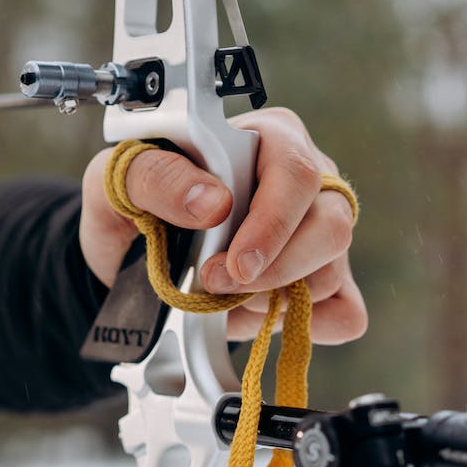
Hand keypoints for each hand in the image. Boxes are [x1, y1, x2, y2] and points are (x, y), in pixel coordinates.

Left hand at [79, 107, 366, 344]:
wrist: (127, 251)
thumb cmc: (133, 201)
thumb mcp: (121, 178)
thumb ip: (157, 176)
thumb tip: (213, 202)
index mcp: (268, 139)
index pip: (296, 174)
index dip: (270, 225)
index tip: (235, 267)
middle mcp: (306, 182)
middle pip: (331, 228)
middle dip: (271, 272)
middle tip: (214, 285)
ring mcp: (319, 233)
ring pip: (331, 276)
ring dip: (271, 300)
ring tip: (220, 292)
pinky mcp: (323, 281)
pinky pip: (345, 315)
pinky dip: (302, 327)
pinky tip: (253, 314)